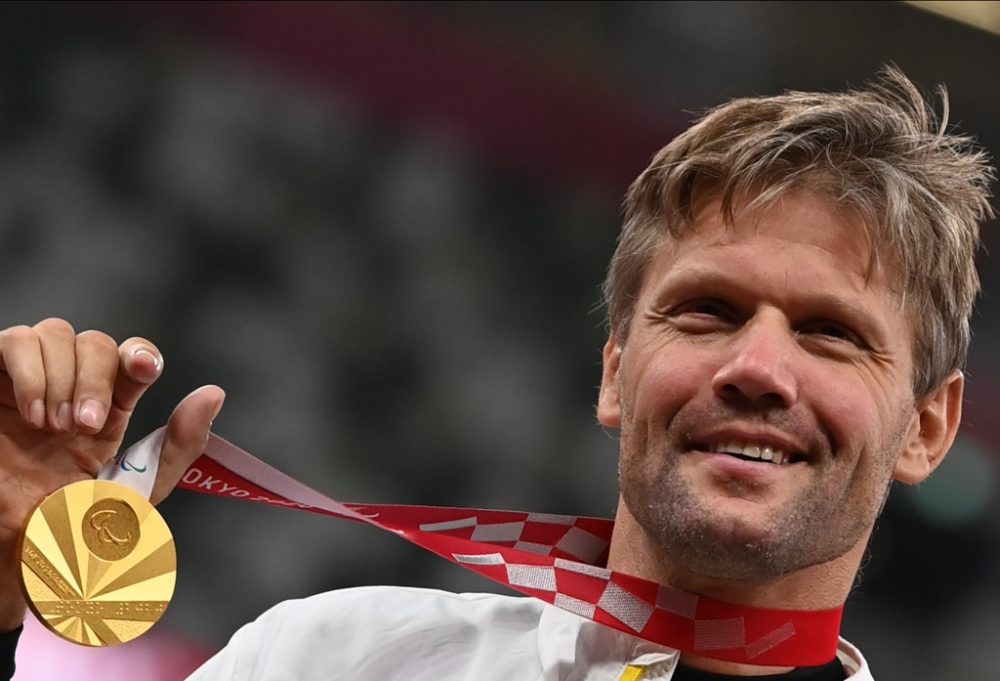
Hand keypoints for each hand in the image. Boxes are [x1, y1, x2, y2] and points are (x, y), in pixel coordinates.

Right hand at [0, 318, 224, 629]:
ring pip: (55, 333)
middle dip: (95, 379)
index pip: (131, 359)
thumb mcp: (136, 490)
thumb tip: (214, 394)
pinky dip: (28, 370)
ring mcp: (28, 381)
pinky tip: (29, 413)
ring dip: (59, 377)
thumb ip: (179, 444)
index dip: (140, 353)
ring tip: (51, 426)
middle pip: (95, 343)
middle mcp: (69, 387)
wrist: (15, 548)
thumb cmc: (69, 523)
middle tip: (83, 426)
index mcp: (107, 407)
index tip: (145, 369)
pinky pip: (12, 341)